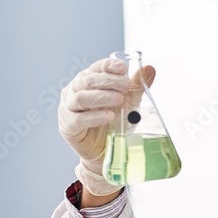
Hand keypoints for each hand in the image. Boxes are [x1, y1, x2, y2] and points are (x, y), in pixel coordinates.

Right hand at [58, 57, 155, 193]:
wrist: (107, 151)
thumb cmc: (114, 123)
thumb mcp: (129, 102)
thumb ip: (136, 86)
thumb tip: (149, 68)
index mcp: (88, 80)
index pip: (96, 67)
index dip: (108, 66)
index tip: (124, 69)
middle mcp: (75, 90)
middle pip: (89, 80)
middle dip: (109, 81)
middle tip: (126, 85)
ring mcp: (68, 108)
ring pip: (81, 97)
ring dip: (102, 97)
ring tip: (119, 99)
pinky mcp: (68, 126)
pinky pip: (79, 119)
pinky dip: (95, 117)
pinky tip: (108, 116)